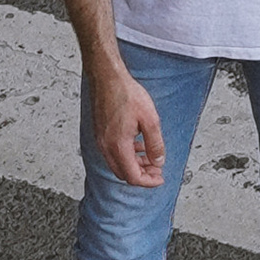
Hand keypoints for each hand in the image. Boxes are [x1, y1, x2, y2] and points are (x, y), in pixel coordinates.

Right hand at [87, 59, 164, 186]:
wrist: (107, 78)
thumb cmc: (126, 94)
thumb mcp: (150, 120)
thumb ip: (155, 144)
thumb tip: (158, 161)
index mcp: (118, 146)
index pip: (133, 177)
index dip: (148, 181)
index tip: (160, 178)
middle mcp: (106, 147)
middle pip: (124, 174)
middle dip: (142, 175)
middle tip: (157, 169)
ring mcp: (101, 140)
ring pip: (118, 164)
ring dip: (135, 165)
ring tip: (150, 158)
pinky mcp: (100, 133)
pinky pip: (113, 153)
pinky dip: (127, 155)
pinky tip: (138, 145)